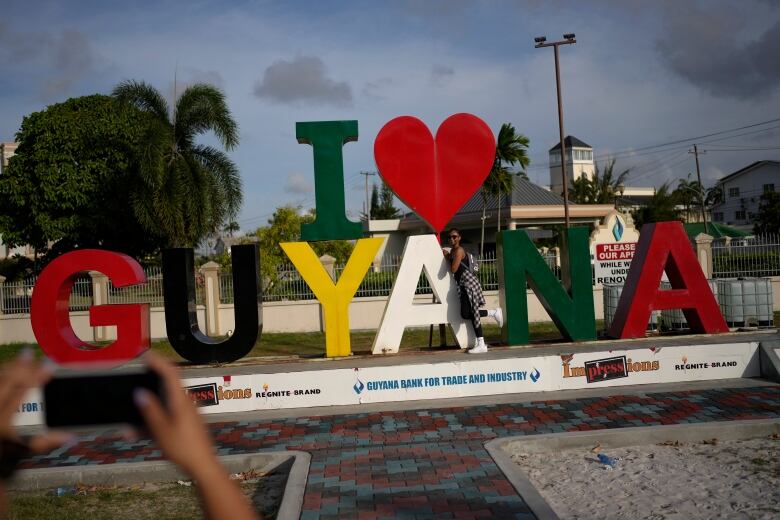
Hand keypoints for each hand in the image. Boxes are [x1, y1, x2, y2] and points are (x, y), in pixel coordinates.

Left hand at [0, 351, 73, 475]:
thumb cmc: (3, 455)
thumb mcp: (23, 450)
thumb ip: (46, 442)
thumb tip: (73, 437)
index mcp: (4, 422)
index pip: (22, 393)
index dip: (37, 377)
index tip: (49, 366)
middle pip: (7, 382)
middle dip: (19, 367)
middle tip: (30, 353)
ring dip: (9, 368)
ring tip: (22, 358)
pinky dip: (4, 374)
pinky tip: (10, 369)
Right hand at [133, 352, 217, 477]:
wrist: (203, 465)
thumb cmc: (184, 448)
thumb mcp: (162, 430)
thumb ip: (150, 410)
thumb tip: (140, 392)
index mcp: (181, 400)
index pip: (170, 373)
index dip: (158, 361)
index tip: (144, 354)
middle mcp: (185, 403)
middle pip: (166, 387)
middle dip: (148, 386)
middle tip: (135, 381)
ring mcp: (185, 413)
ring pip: (162, 406)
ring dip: (146, 413)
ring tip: (130, 427)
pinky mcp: (184, 423)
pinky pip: (165, 417)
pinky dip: (151, 423)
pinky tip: (138, 435)